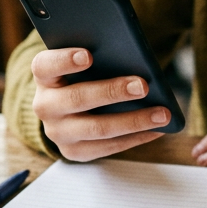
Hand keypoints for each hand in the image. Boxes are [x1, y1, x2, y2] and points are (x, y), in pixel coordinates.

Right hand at [31, 48, 168, 160]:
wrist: (65, 111)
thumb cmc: (82, 77)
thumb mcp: (82, 64)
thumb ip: (99, 56)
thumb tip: (134, 57)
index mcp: (44, 76)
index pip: (45, 65)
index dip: (64, 60)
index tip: (88, 55)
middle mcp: (45, 105)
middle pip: (77, 98)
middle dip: (112, 91)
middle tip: (142, 86)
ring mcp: (57, 132)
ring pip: (97, 128)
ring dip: (134, 121)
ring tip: (162, 114)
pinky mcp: (73, 151)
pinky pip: (108, 147)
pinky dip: (136, 137)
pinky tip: (158, 129)